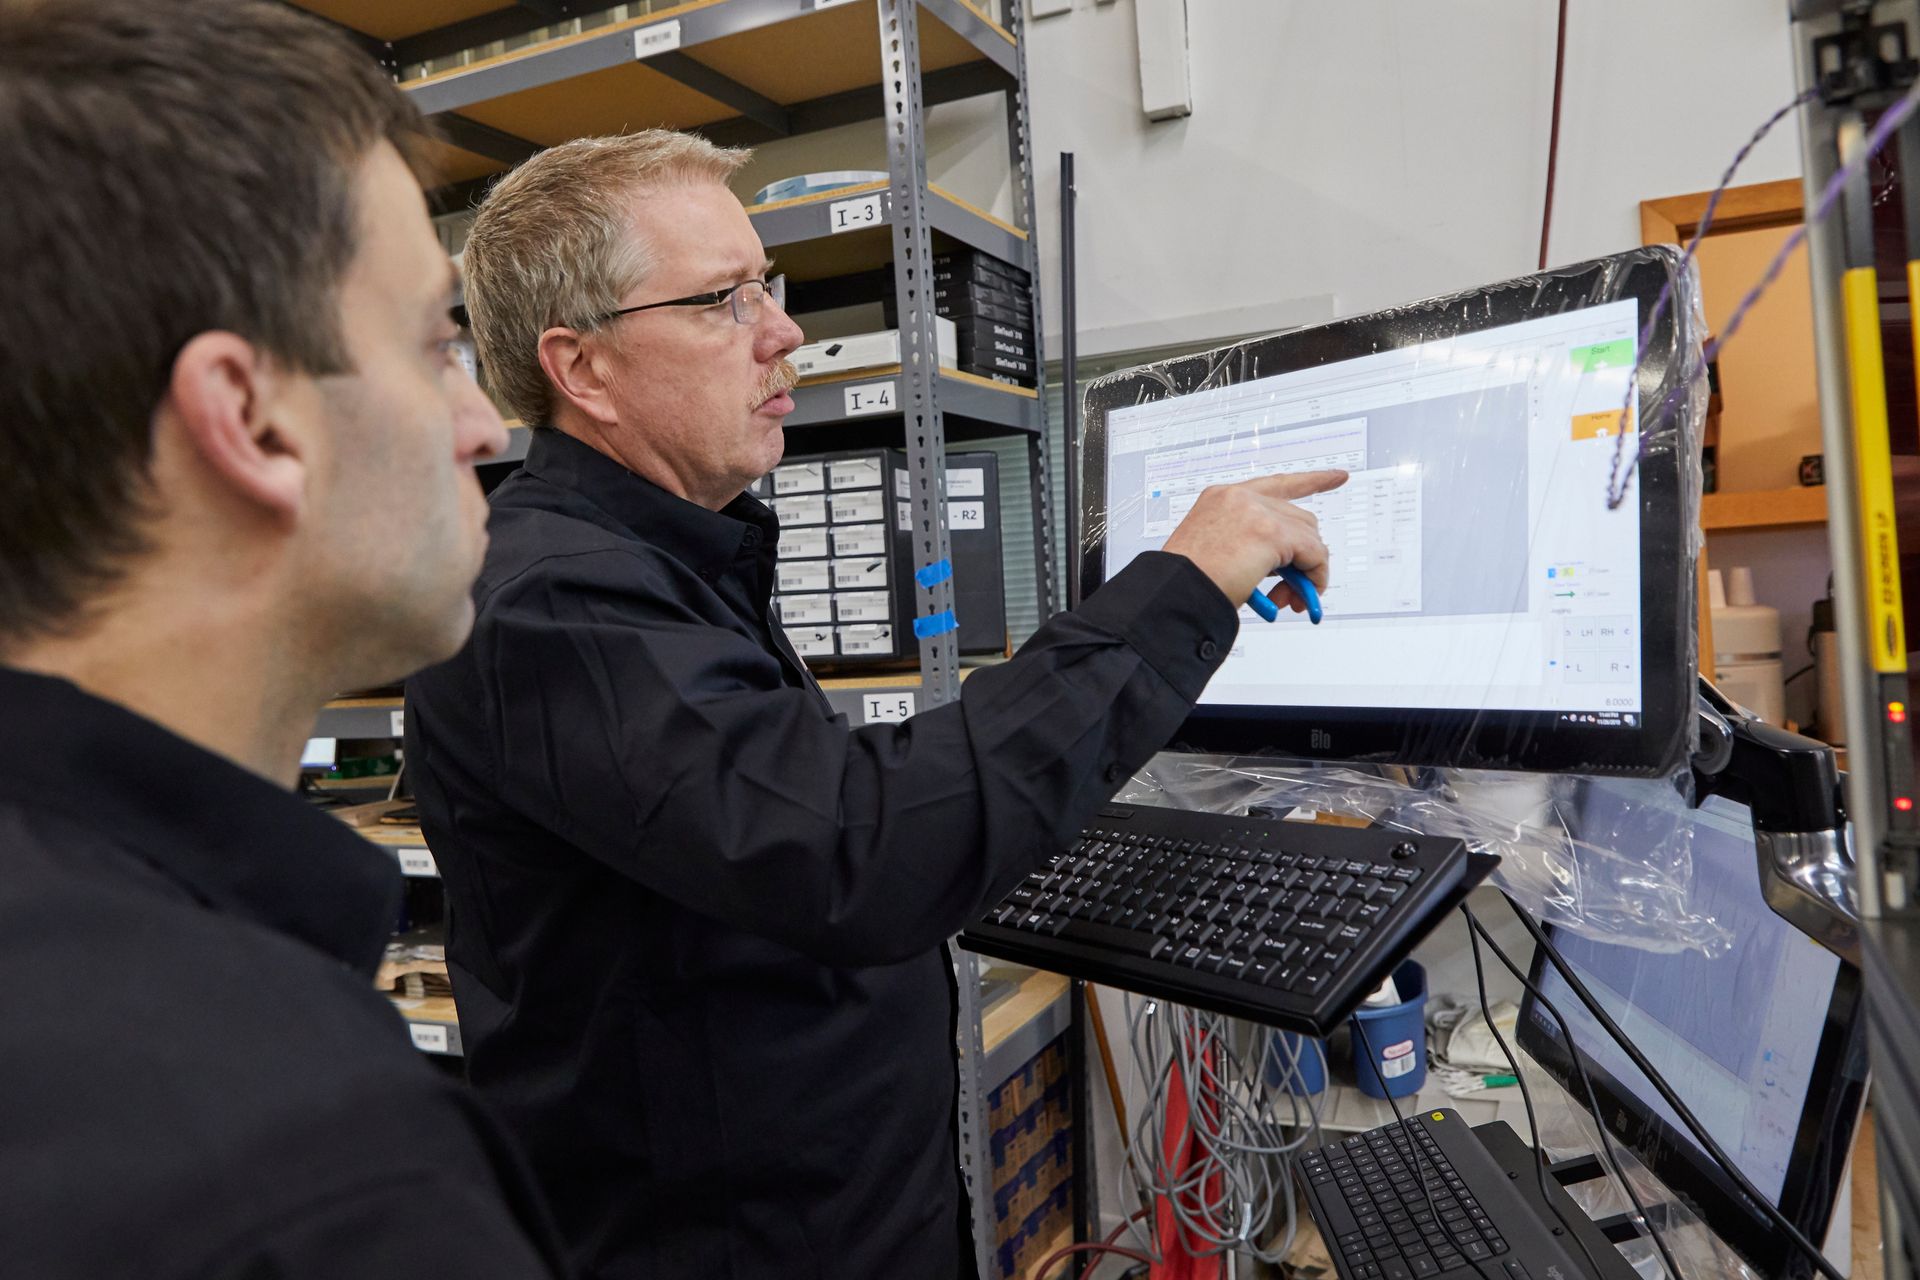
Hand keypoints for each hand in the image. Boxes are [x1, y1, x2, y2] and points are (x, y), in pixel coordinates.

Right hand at [1161, 470, 1347, 613]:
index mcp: (1222, 498)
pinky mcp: (1272, 532)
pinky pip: (1314, 554)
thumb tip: (1290, 566)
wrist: (1173, 593)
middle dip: (1303, 555)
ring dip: (1305, 571)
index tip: (1336, 476)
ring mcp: (1256, 511)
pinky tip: (1298, 596)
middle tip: (1291, 590)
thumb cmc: (1185, 581)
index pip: (1278, 484)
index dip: (1311, 481)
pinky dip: (1314, 578)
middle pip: (1299, 518)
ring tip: (1286, 598)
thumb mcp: (1218, 551)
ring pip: (1309, 536)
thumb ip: (1253, 547)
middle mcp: (1239, 497)